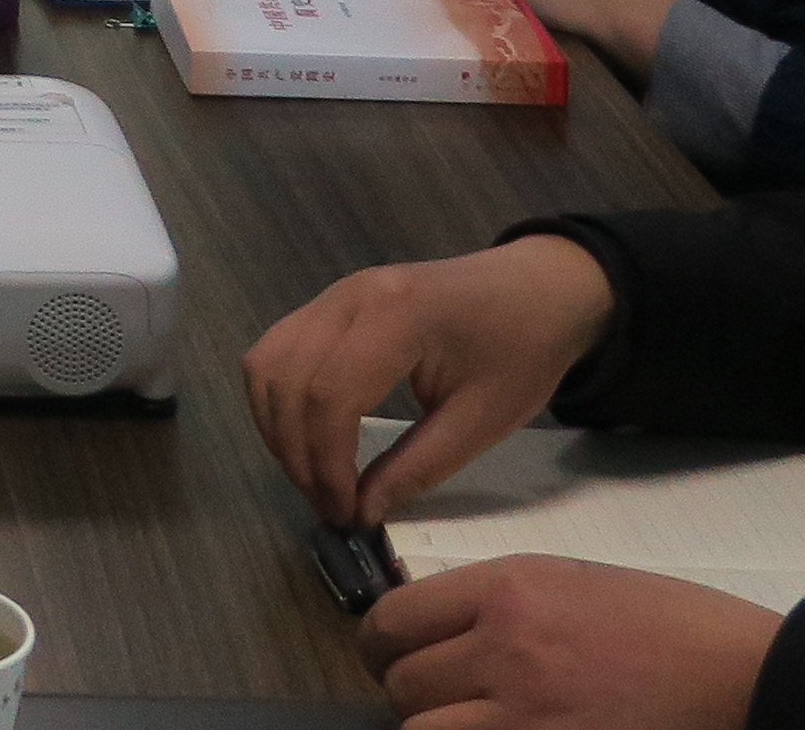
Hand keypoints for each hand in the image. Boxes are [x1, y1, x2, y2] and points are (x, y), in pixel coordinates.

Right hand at [243, 237, 616, 522]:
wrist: (538, 289)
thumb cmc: (521, 351)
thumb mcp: (483, 421)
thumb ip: (418, 467)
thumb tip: (363, 512)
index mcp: (396, 317)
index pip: (329, 396)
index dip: (326, 465)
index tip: (347, 515)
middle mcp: (349, 295)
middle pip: (286, 380)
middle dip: (297, 454)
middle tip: (330, 506)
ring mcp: (333, 293)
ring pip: (265, 363)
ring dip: (277, 427)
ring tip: (314, 476)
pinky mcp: (329, 301)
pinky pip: (276, 350)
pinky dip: (278, 400)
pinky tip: (306, 436)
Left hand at [364, 556, 780, 729]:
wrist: (739, 674)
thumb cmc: (666, 623)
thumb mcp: (569, 582)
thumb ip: (496, 603)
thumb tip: (436, 629)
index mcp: (509, 589)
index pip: (394, 619)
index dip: (380, 643)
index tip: (388, 654)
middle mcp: (505, 649)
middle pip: (402, 682)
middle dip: (408, 692)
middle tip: (432, 696)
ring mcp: (525, 715)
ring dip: (432, 727)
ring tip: (461, 721)